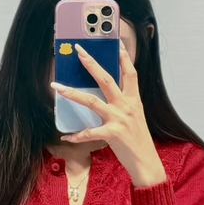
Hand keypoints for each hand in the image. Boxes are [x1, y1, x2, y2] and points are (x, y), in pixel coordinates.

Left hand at [50, 41, 166, 186]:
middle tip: (79, 51)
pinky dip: (77, 135)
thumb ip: (124, 103)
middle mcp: (126, 106)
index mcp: (134, 100)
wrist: (146, 162)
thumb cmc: (138, 140)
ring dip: (72, 93)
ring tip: (57, 87)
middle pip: (107, 79)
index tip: (116, 42)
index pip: (130, 73)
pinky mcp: (112, 134)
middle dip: (92, 64)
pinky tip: (67, 137)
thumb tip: (110, 94)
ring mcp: (119, 119)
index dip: (123, 57)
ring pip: (92, 101)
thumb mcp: (135, 116)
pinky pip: (89, 132)